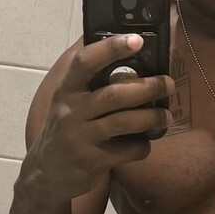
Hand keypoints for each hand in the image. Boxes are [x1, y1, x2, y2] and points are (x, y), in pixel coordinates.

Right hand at [25, 34, 174, 202]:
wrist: (47, 173)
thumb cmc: (68, 127)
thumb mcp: (70, 101)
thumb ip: (93, 81)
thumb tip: (130, 51)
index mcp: (67, 89)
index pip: (85, 62)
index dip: (111, 48)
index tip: (137, 40)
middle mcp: (70, 111)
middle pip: (114, 94)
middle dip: (147, 87)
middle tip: (168, 84)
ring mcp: (80, 138)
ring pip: (124, 122)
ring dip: (152, 117)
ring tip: (166, 115)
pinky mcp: (91, 161)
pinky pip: (127, 150)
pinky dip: (143, 145)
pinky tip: (145, 142)